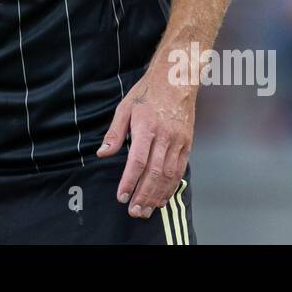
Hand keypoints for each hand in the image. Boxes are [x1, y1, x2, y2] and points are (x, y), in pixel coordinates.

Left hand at [96, 62, 194, 218]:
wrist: (176, 80)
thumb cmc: (148, 93)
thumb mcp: (125, 108)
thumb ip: (114, 133)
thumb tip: (103, 153)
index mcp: (146, 127)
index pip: (137, 161)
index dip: (129, 181)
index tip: (121, 196)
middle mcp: (165, 136)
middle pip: (154, 173)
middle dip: (143, 195)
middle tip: (134, 211)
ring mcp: (178, 141)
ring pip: (168, 175)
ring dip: (157, 195)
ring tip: (146, 210)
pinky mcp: (187, 144)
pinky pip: (180, 170)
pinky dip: (171, 186)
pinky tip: (162, 197)